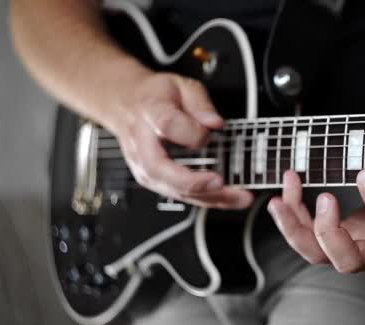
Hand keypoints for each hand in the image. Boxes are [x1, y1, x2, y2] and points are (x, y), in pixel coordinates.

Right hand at [110, 72, 252, 208]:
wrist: (127, 104)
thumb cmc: (155, 97)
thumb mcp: (182, 86)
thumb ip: (200, 103)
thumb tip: (215, 123)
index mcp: (151, 112)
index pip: (167, 124)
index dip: (190, 132)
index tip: (209, 134)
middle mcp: (142, 144)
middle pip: (160, 169)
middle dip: (193, 181)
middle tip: (221, 183)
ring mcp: (144, 166)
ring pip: (171, 189)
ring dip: (207, 197)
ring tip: (238, 197)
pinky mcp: (153, 180)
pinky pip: (179, 194)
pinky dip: (205, 199)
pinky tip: (227, 199)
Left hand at [267, 170, 364, 272]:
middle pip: (347, 261)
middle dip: (327, 232)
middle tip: (324, 197)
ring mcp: (357, 248)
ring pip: (318, 254)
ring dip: (294, 228)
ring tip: (278, 199)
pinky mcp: (340, 240)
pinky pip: (310, 239)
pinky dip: (293, 218)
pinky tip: (286, 193)